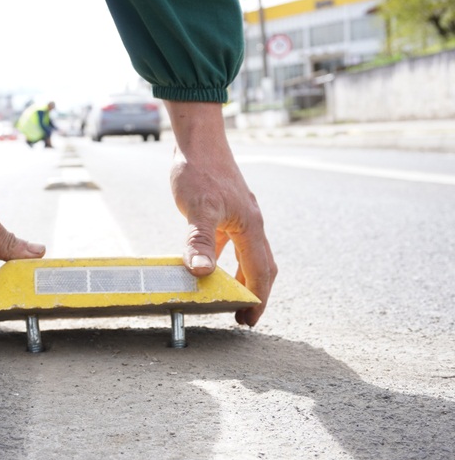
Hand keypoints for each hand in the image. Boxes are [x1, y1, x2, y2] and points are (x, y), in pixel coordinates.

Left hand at [165, 101, 276, 325]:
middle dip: (255, 292)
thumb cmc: (199, 170)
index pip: (260, 271)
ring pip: (247, 254)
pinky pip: (232, 242)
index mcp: (250, 226)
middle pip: (261, 265)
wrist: (198, 139)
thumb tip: (202, 272)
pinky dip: (225, 258)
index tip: (248, 320)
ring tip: (229, 296)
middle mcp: (250, 223)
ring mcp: (240, 215)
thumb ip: (200, 240)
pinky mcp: (227, 209)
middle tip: (243, 316)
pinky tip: (210, 264)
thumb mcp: (197, 208)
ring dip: (242, 277)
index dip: (257, 299)